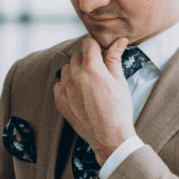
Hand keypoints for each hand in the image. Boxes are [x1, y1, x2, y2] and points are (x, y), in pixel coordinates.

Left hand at [53, 36, 135, 163]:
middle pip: (77, 55)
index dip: (96, 46)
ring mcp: (65, 89)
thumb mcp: (120, 81)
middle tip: (98, 72)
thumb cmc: (119, 109)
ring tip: (88, 85)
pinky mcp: (59, 101)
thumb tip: (120, 40)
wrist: (110, 138)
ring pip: (66, 69)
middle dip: (87, 59)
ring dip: (75, 72)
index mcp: (92, 68)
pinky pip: (59, 85)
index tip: (100, 52)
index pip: (88, 43)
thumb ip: (115, 58)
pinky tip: (79, 95)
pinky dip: (67, 86)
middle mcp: (75, 76)